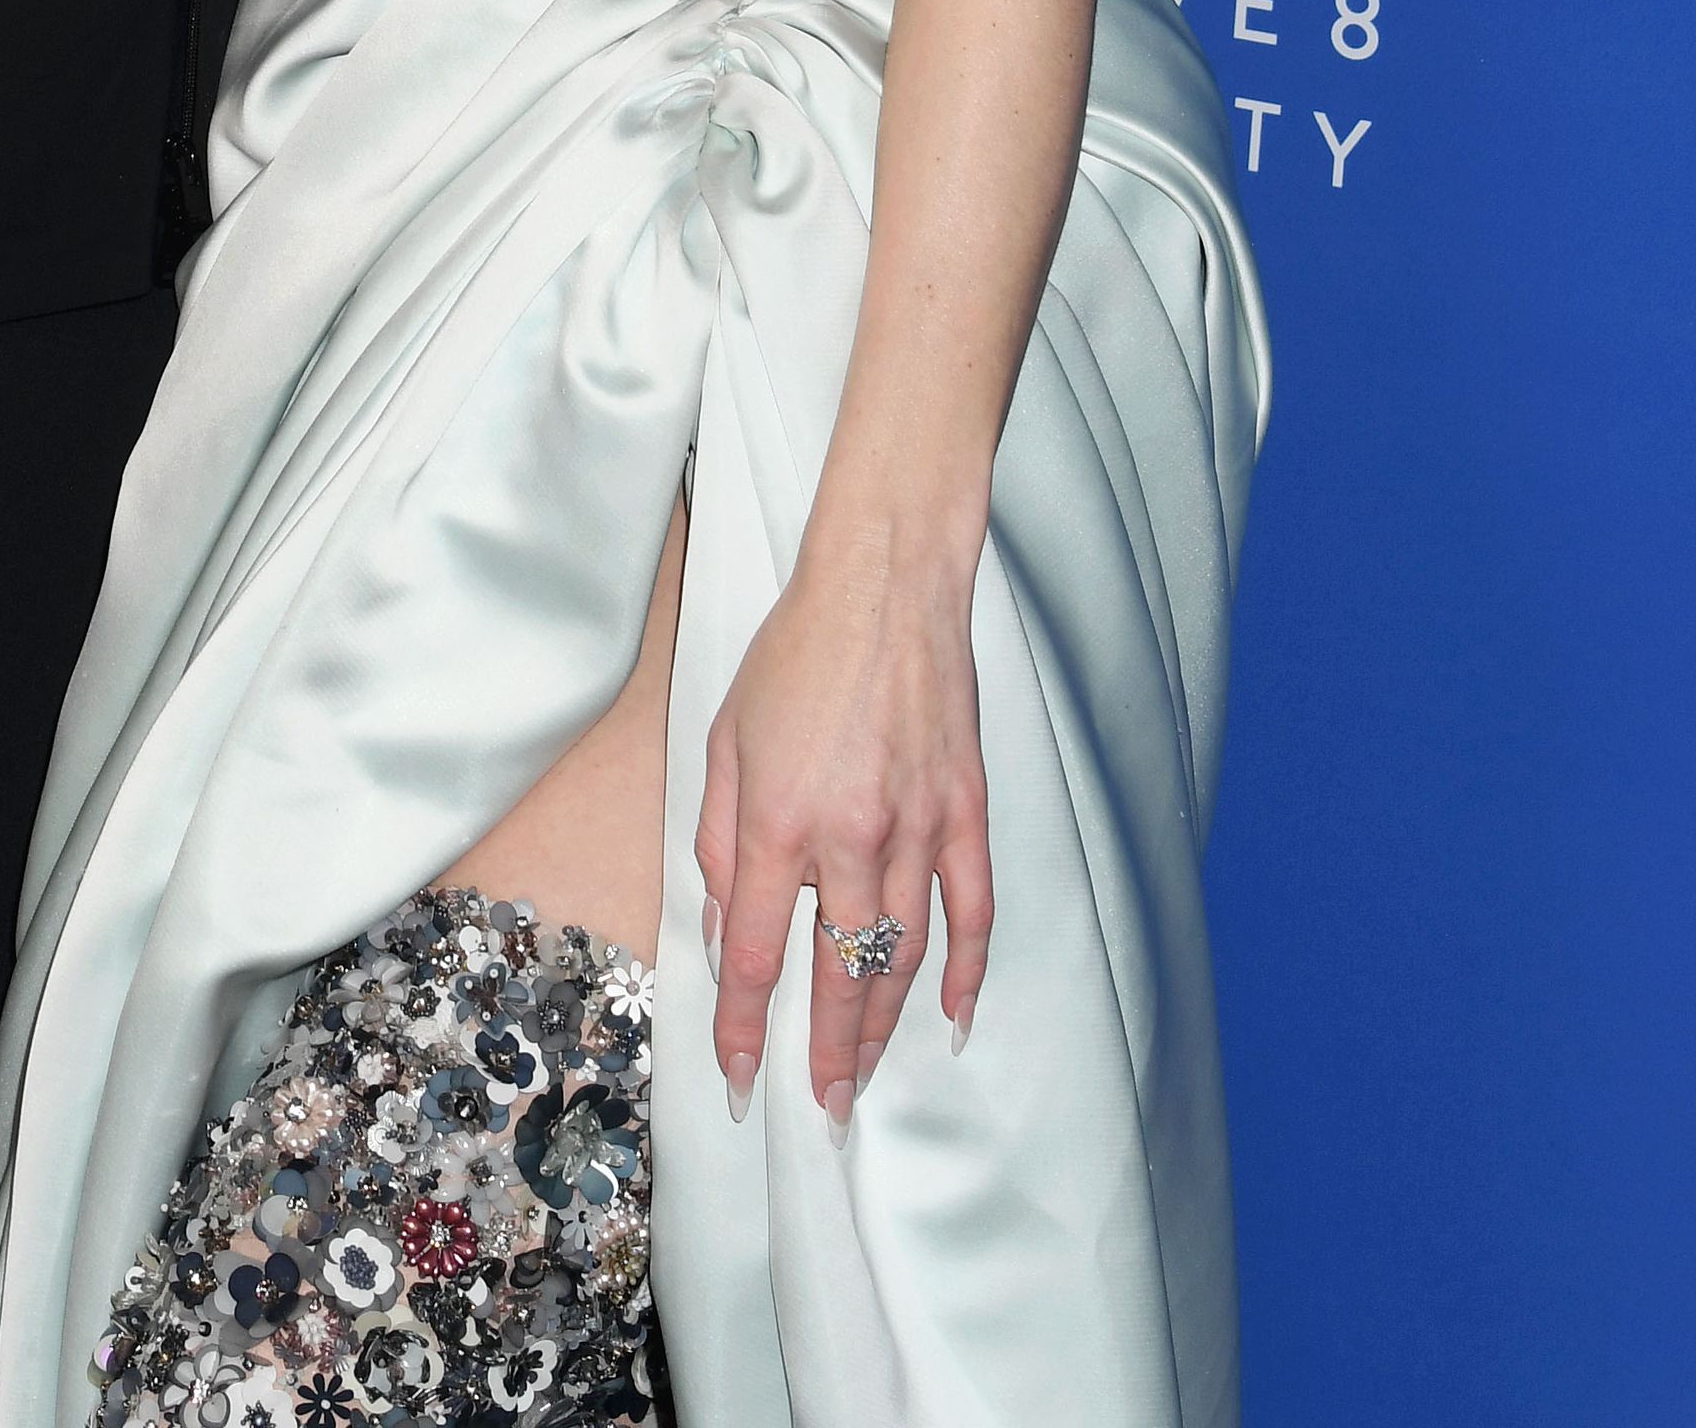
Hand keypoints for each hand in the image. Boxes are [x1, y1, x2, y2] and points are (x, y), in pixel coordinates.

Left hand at [694, 543, 992, 1128]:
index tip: (740, 1080)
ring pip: (905, 956)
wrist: (884, 586)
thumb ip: (722, 845)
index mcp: (780, 819)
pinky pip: (973, 911)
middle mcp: (852, 836)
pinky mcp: (966, 810)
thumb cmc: (794, 656)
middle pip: (839, 975)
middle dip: (826, 1053)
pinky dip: (968, 971)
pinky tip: (956, 1018)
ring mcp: (918, 827)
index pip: (760, 954)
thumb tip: (730, 934)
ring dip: (884, 1026)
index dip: (746, 1027)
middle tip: (822, 1109)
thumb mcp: (726, 742)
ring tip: (865, 1076)